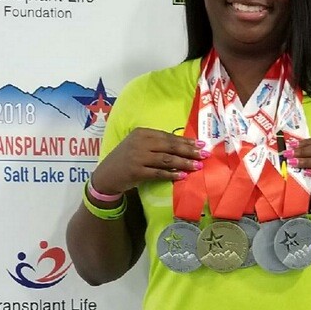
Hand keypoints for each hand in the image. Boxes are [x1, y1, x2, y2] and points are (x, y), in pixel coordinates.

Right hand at [91, 127, 206, 195]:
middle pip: (170, 146)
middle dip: (189, 151)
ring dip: (184, 163)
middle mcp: (140, 143)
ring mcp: (138, 157)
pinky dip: (172, 174)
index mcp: (142, 133)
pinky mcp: (136, 172)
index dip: (186, 141)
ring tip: (198, 166)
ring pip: (166, 160)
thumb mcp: (138, 146)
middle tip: (204, 154)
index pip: (168, 136)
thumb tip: (183, 146)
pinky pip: (159, 173)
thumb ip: (156, 144)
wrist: (106, 175)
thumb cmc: (126, 160)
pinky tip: (183, 176)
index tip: (200, 144)